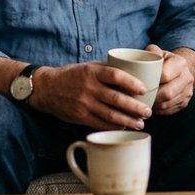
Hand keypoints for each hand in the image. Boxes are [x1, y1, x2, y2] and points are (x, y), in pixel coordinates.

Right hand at [30, 63, 151, 130]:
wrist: (46, 88)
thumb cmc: (72, 75)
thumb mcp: (88, 66)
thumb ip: (108, 69)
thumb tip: (132, 72)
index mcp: (92, 72)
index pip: (116, 76)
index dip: (132, 83)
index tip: (144, 89)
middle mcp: (89, 87)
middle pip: (117, 99)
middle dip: (135, 107)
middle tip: (148, 112)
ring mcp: (84, 103)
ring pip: (110, 114)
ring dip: (128, 120)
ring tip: (141, 123)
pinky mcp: (80, 116)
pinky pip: (100, 123)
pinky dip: (114, 126)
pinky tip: (124, 127)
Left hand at [146, 44, 194, 115]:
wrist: (180, 70)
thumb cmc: (164, 61)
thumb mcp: (159, 53)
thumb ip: (151, 52)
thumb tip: (143, 60)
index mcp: (180, 63)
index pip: (164, 75)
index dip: (151, 81)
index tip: (140, 83)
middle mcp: (187, 77)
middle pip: (168, 93)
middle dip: (152, 96)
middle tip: (140, 96)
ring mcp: (188, 91)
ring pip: (168, 103)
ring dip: (154, 105)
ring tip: (144, 101)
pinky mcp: (185, 102)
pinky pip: (170, 110)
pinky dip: (158, 110)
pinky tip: (151, 105)